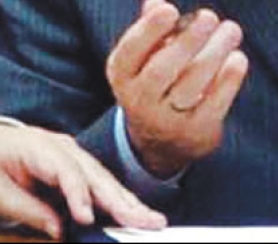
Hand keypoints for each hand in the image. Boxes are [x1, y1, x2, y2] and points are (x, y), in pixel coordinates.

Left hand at [0, 126, 165, 239]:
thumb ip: (29, 208)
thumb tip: (59, 229)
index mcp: (40, 146)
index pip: (65, 170)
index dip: (78, 194)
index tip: (86, 219)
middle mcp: (64, 148)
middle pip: (96, 174)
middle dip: (121, 199)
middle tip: (145, 219)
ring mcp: (74, 156)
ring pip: (105, 179)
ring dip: (128, 201)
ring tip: (151, 219)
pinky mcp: (79, 168)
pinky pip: (101, 185)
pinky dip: (119, 200)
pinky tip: (134, 213)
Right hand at [107, 0, 248, 177]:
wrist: (163, 140)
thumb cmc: (158, 79)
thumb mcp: (146, 55)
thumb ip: (151, 27)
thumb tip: (155, 2)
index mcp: (122, 75)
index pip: (129, 52)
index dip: (148, 30)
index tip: (171, 9)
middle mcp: (139, 100)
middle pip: (161, 71)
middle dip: (187, 41)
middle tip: (209, 16)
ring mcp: (166, 121)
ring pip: (190, 87)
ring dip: (214, 54)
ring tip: (231, 29)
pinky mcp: (195, 132)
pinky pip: (213, 105)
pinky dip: (227, 81)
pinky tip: (238, 58)